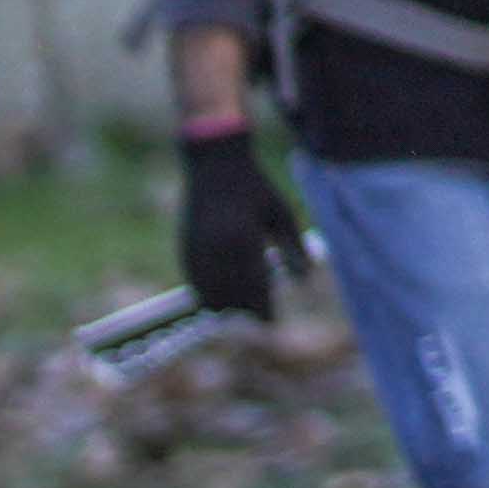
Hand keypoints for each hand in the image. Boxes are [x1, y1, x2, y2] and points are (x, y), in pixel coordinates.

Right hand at [176, 125, 302, 321]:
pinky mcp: (184, 252)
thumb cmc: (255, 186)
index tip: (274, 322)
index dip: (264, 311)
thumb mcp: (282, 214)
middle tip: (261, 315)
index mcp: (243, 242)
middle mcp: (216, 252)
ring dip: (227, 306)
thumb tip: (304, 282)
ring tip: (243, 303)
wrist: (213, 165)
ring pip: (210, 297)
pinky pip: (196, 286)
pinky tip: (224, 290)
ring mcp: (196, 253)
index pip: (254, 291)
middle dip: (246, 312)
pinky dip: (210, 294)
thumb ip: (292, 250)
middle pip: (231, 300)